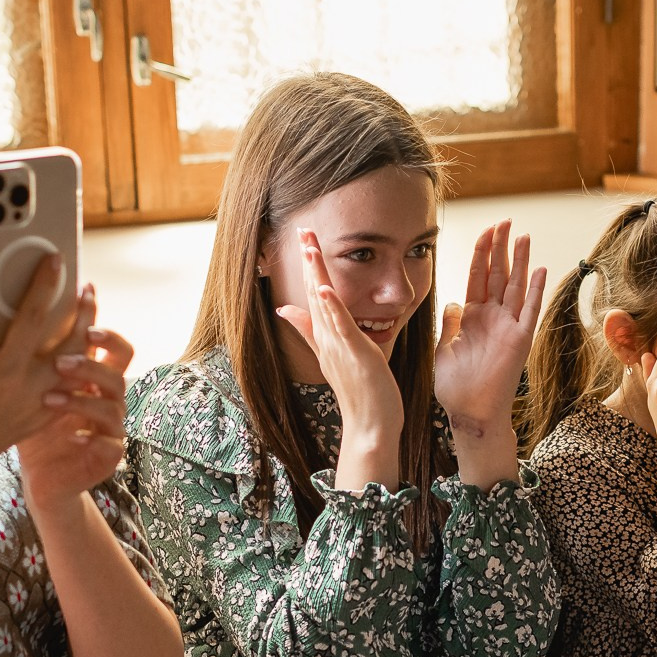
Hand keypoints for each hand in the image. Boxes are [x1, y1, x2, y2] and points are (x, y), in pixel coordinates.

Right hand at [0, 255, 81, 483]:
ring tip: (89, 315)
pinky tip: (80, 351)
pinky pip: (70, 390)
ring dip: (85, 340)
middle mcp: (29, 390)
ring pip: (76, 368)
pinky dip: (79, 368)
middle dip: (82, 312)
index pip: (33, 318)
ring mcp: (39, 407)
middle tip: (87, 286)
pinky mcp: (41, 419)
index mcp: (4, 372)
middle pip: (70, 344)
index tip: (56, 260)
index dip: (45, 285)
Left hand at [18, 295, 134, 511]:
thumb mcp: (25, 387)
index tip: (84, 300)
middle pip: (120, 367)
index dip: (101, 325)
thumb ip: (24, 356)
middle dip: (96, 357)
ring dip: (84, 396)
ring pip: (114, 403)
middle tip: (64, 355)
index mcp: (91, 376)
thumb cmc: (31, 426)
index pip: (108, 344)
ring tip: (50, 396)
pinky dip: (90, 434)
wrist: (39, 477)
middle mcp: (108, 397)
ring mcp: (112, 426)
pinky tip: (71, 433)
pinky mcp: (108, 455)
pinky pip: (109, 442)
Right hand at [277, 230, 403, 445]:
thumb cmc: (360, 393)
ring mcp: (338, 347)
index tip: (303, 240)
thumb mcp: (334, 357)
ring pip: (324, 305)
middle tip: (301, 229)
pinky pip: (341, 327)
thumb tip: (285, 311)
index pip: (311, 297)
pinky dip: (332, 307)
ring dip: (316, 274)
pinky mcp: (354, 354)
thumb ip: (311, 333)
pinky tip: (324, 288)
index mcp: (325, 339)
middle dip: (308, 261)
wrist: (370, 426)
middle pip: (313, 293)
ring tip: (309, 247)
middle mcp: (327, 340)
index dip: (307, 268)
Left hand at [433, 220, 545, 439]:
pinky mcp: (520, 339)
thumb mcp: (443, 348)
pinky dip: (536, 290)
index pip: (478, 277)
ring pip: (516, 286)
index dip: (482, 253)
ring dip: (520, 261)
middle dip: (501, 247)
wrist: (468, 412)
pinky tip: (540, 269)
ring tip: (524, 235)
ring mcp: (508, 327)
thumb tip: (452, 303)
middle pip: (499, 275)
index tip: (487, 231)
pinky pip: (530, 310)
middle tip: (506, 222)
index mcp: (473, 317)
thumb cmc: (454, 386)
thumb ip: (449, 324)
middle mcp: (493, 318)